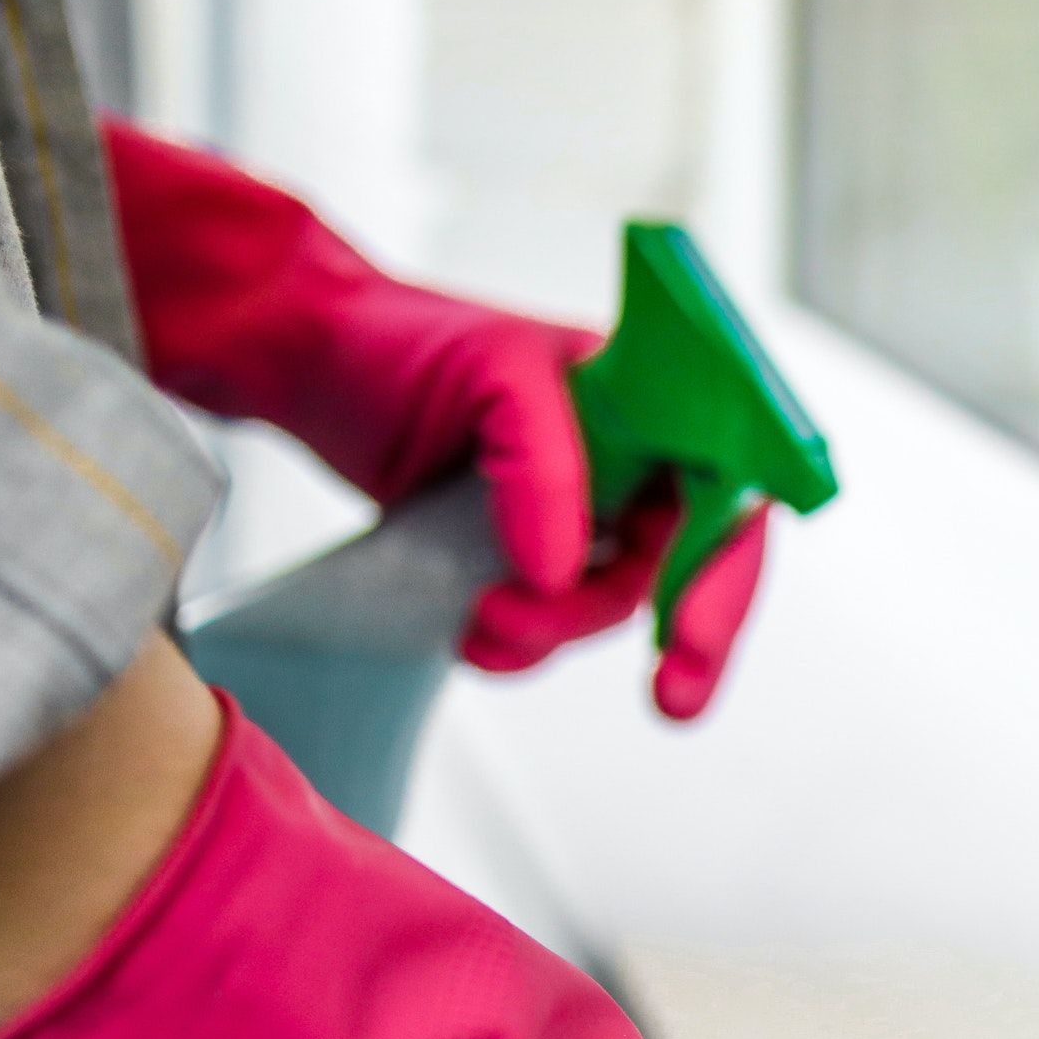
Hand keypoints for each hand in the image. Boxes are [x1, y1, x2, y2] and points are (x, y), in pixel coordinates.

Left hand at [103, 119, 760, 712]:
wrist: (308, 366)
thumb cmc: (397, 340)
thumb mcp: (488, 377)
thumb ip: (543, 467)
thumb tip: (563, 568)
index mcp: (645, 394)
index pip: (730, 479)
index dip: (727, 559)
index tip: (693, 626)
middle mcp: (626, 453)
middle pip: (691, 558)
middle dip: (685, 634)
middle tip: (671, 697)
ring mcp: (579, 506)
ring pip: (613, 600)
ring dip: (559, 632)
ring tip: (485, 622)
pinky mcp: (526, 551)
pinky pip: (553, 620)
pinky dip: (521, 645)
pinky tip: (474, 635)